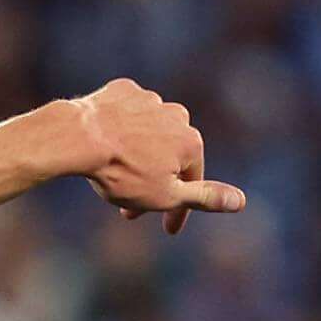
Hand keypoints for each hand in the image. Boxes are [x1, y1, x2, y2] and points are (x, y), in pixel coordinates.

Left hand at [65, 79, 248, 234]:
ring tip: (114, 176)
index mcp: (190, 141)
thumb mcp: (167, 194)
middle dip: (153, 184)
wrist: (79, 137)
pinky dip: (120, 132)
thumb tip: (241, 201)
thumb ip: (205, 197)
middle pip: (168, 158)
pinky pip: (126, 116)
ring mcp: (149, 100)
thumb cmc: (123, 171)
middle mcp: (176, 115)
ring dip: (136, 157)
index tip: (167, 229)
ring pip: (146, 136)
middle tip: (130, 211)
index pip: (191, 183)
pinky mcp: (122, 91)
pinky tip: (105, 147)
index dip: (178, 211)